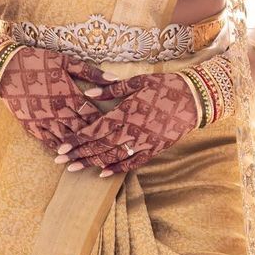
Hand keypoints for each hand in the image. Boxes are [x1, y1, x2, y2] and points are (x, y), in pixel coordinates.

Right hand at [0, 46, 118, 149]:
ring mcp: (45, 121)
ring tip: (94, 157)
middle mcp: (59, 111)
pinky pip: (49, 142)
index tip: (117, 128)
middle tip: (111, 147)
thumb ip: (91, 72)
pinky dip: (60, 149)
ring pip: (67, 139)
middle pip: (83, 130)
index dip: (106, 122)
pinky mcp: (32, 126)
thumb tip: (115, 78)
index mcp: (69, 95)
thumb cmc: (37, 61)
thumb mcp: (65, 61)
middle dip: (96, 139)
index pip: (93, 114)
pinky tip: (69, 154)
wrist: (5, 68)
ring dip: (80, 148)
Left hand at [52, 69, 201, 176]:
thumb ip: (111, 89)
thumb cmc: (165, 86)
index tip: (60, 146)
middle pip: (99, 147)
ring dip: (91, 163)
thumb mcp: (137, 81)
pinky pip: (133, 163)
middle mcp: (132, 131)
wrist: (195, 98)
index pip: (95, 130)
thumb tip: (88, 94)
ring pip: (113, 157)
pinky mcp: (154, 149)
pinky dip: (117, 169)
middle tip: (58, 160)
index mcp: (126, 112)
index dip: (76, 139)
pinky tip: (103, 173)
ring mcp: (144, 143)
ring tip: (73, 168)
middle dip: (77, 154)